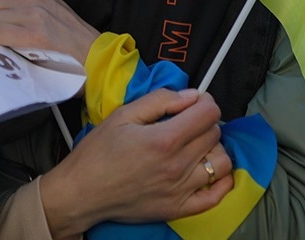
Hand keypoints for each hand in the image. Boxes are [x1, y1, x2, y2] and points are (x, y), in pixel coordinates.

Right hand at [40, 89, 233, 237]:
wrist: (82, 192)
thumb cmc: (98, 152)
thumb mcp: (123, 115)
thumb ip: (159, 100)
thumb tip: (191, 96)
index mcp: (164, 139)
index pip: (208, 114)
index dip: (206, 102)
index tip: (195, 102)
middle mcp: (178, 166)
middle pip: (214, 134)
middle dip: (205, 122)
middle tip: (188, 121)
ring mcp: (181, 190)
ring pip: (221, 162)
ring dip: (214, 149)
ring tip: (196, 146)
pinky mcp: (179, 209)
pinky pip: (216, 196)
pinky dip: (221, 181)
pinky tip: (210, 170)